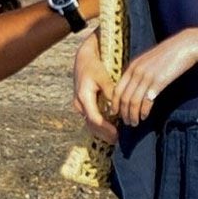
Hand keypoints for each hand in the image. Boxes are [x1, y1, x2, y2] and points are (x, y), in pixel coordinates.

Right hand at [71, 31, 118, 146]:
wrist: (83, 58)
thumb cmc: (95, 66)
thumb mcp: (103, 76)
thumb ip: (110, 92)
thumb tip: (117, 107)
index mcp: (84, 97)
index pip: (95, 119)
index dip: (106, 128)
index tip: (118, 134)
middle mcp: (79, 104)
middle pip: (91, 125)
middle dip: (104, 134)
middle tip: (118, 140)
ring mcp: (79, 105)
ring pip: (89, 123)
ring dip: (101, 132)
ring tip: (115, 138)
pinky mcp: (83, 104)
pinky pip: (90, 118)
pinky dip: (99, 125)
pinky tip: (110, 129)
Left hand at [110, 33, 197, 127]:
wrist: (185, 46)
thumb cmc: (169, 53)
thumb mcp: (149, 59)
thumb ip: (139, 70)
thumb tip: (135, 85)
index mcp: (132, 66)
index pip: (117, 89)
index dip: (114, 104)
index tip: (115, 113)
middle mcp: (136, 72)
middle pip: (123, 98)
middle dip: (123, 113)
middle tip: (125, 122)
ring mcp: (147, 77)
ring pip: (133, 102)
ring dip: (132, 115)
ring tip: (134, 123)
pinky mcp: (158, 82)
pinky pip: (146, 101)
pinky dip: (144, 111)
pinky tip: (145, 116)